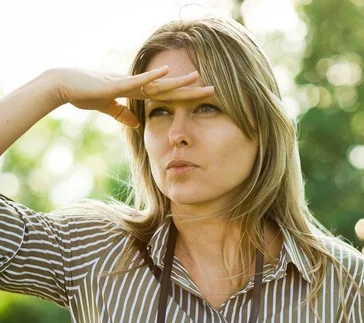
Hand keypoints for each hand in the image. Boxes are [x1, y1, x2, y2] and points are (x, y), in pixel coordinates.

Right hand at [49, 66, 213, 127]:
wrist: (65, 85)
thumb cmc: (83, 93)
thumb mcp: (108, 108)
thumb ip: (123, 114)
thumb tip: (137, 123)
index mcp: (135, 92)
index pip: (166, 95)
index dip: (184, 97)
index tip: (202, 99)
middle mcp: (136, 85)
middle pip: (169, 88)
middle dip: (190, 90)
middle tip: (213, 89)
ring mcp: (127, 83)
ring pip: (158, 83)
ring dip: (178, 81)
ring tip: (198, 78)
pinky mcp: (116, 84)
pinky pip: (138, 80)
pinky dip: (152, 77)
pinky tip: (167, 72)